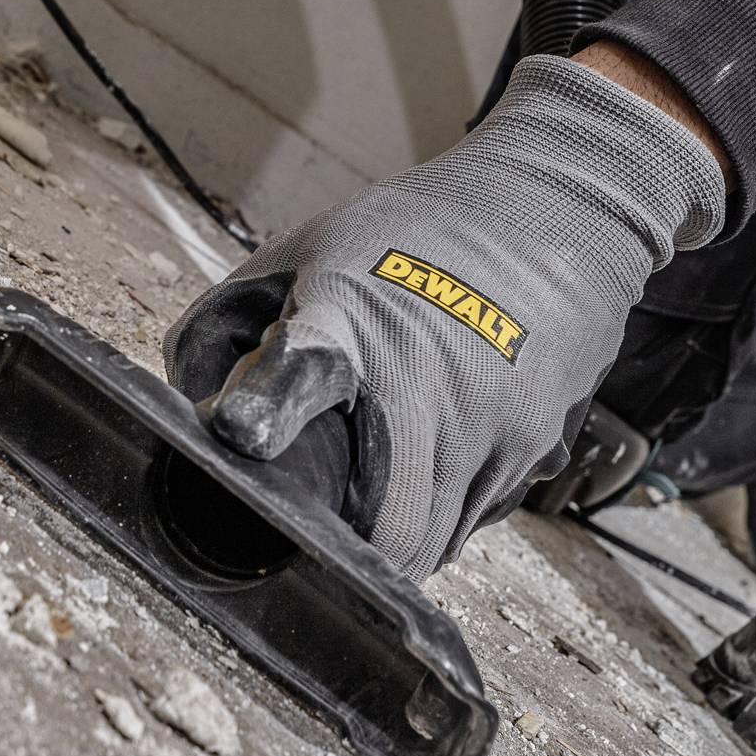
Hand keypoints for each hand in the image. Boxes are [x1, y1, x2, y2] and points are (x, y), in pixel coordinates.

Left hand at [164, 56, 725, 577]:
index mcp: (353, 317)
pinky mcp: (536, 448)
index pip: (305, 364)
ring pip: (432, 542)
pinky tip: (437, 455)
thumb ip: (228, 334)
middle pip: (382, 523)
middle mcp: (428, 379)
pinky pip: (477, 517)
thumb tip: (197, 427)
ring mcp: (492, 423)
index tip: (241, 433)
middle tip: (317, 525)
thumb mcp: (301, 256)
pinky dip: (444, 508)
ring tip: (377, 482)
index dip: (269, 403)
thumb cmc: (414, 235)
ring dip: (394, 534)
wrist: (558, 211)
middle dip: (343, 544)